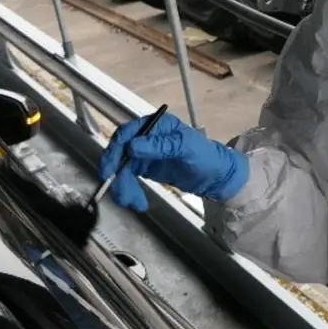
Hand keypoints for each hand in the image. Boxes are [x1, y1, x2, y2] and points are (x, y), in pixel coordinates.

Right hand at [98, 113, 249, 211]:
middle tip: (119, 193)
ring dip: (123, 186)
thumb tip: (133, 146)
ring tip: (133, 202)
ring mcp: (145, 153)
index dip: (115, 149)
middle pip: (120, 152)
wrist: (216, 177)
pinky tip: (136, 201)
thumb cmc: (207, 157)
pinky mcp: (145, 168)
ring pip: (122, 168)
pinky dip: (129, 190)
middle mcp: (147, 137)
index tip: (110, 169)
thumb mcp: (187, 148)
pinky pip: (129, 178)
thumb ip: (161, 146)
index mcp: (157, 126)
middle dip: (117, 174)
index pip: (127, 133)